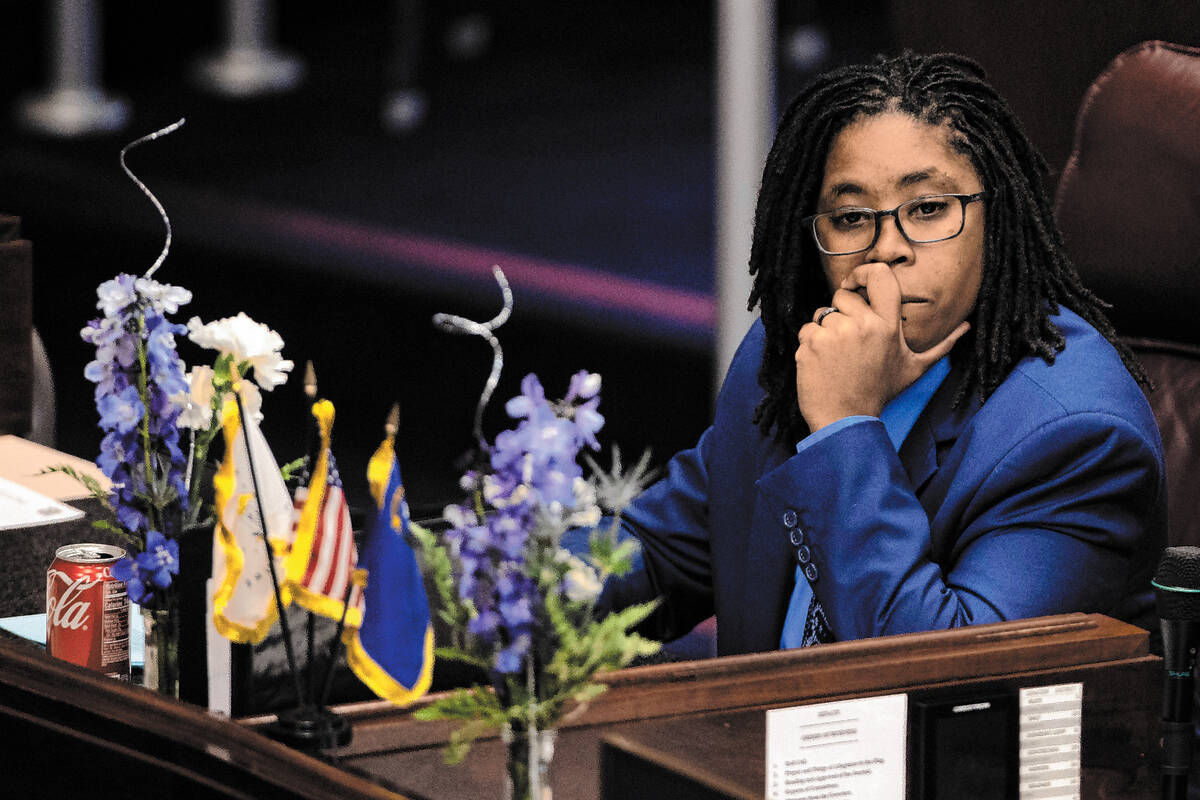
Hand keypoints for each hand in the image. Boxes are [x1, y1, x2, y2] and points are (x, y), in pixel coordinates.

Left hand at [795, 262, 968, 431]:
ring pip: (822, 313)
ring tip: (837, 355)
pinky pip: (807, 330)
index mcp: (888, 326)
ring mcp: (835, 333)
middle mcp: (863, 325)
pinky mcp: (812, 344)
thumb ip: (942, 346)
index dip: (863, 272)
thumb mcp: (914, 368)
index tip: (855, 283)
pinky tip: (823, 362)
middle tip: (848, 340)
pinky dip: (810, 343)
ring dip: (825, 329)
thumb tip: (966, 327)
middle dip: (842, 311)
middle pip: (843, 295)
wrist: (845, 419)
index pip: (880, 276)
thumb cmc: (880, 392)